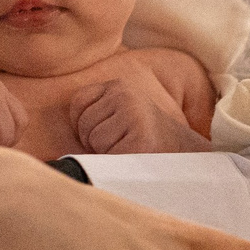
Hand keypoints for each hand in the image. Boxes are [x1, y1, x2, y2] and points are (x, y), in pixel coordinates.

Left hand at [72, 72, 212, 154]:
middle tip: (124, 145)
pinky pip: (107, 155)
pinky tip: (137, 158)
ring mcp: (133, 115)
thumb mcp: (123, 116)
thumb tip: (59, 142)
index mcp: (120, 86)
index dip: (85, 126)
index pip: (78, 103)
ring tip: (131, 151)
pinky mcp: (140, 139)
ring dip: (108, 153)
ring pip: (94, 140)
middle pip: (84, 124)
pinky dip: (117, 163)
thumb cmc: (150, 142)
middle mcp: (126, 95)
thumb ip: (98, 115)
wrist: (191, 156)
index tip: (109, 135)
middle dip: (97, 142)